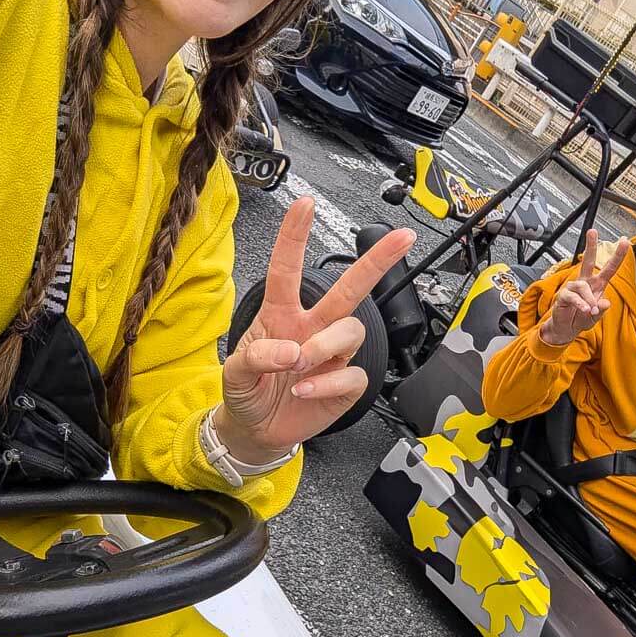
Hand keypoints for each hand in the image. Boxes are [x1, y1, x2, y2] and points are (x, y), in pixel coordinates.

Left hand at [218, 196, 415, 459]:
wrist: (256, 432)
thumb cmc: (246, 392)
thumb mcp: (233, 373)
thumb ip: (255, 357)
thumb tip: (290, 350)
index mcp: (281, 314)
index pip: (287, 269)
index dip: (295, 236)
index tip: (305, 204)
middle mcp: (312, 327)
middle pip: (349, 288)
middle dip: (376, 261)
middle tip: (401, 238)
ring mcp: (332, 355)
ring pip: (351, 330)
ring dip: (325, 345)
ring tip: (300, 366)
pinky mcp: (345, 384)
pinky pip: (351, 373)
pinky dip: (327, 382)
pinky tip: (305, 391)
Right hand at [539, 229, 629, 346]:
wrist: (566, 329)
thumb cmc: (581, 318)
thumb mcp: (596, 317)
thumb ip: (602, 310)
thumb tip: (606, 302)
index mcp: (597, 285)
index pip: (609, 268)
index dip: (618, 255)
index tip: (625, 241)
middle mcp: (585, 283)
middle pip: (588, 261)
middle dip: (591, 246)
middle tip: (592, 231)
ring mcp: (573, 288)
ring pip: (583, 286)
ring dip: (589, 299)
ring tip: (591, 311)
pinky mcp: (564, 296)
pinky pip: (573, 296)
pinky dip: (581, 304)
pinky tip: (585, 310)